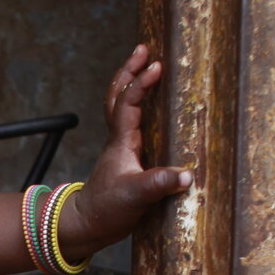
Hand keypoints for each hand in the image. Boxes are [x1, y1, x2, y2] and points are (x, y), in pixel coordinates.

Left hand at [66, 45, 192, 250]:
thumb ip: (158, 184)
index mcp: (121, 142)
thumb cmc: (106, 210)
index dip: (141, 82)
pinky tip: (151, 103)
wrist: (87, 225)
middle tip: (144, 49)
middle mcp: (119, 139)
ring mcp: (121, 147)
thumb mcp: (135, 197)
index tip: (157, 65)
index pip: (128, 102)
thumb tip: (186, 175)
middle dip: (129, 70)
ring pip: (121, 105)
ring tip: (144, 65)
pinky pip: (131, 121)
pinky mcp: (127, 158)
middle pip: (118, 95)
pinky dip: (137, 104)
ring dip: (130, 83)